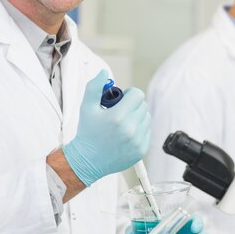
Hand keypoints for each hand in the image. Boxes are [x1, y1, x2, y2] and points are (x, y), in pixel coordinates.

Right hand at [63, 70, 150, 186]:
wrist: (87, 160)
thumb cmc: (87, 133)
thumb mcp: (86, 107)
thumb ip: (95, 87)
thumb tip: (103, 73)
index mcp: (118, 117)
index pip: (137, 95)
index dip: (129, 94)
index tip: (121, 99)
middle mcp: (130, 129)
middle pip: (142, 105)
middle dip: (132, 105)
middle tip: (119, 111)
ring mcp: (138, 141)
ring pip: (146, 117)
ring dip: (137, 116)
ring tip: (123, 123)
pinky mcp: (142, 150)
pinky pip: (148, 131)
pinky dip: (139, 130)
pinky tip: (126, 133)